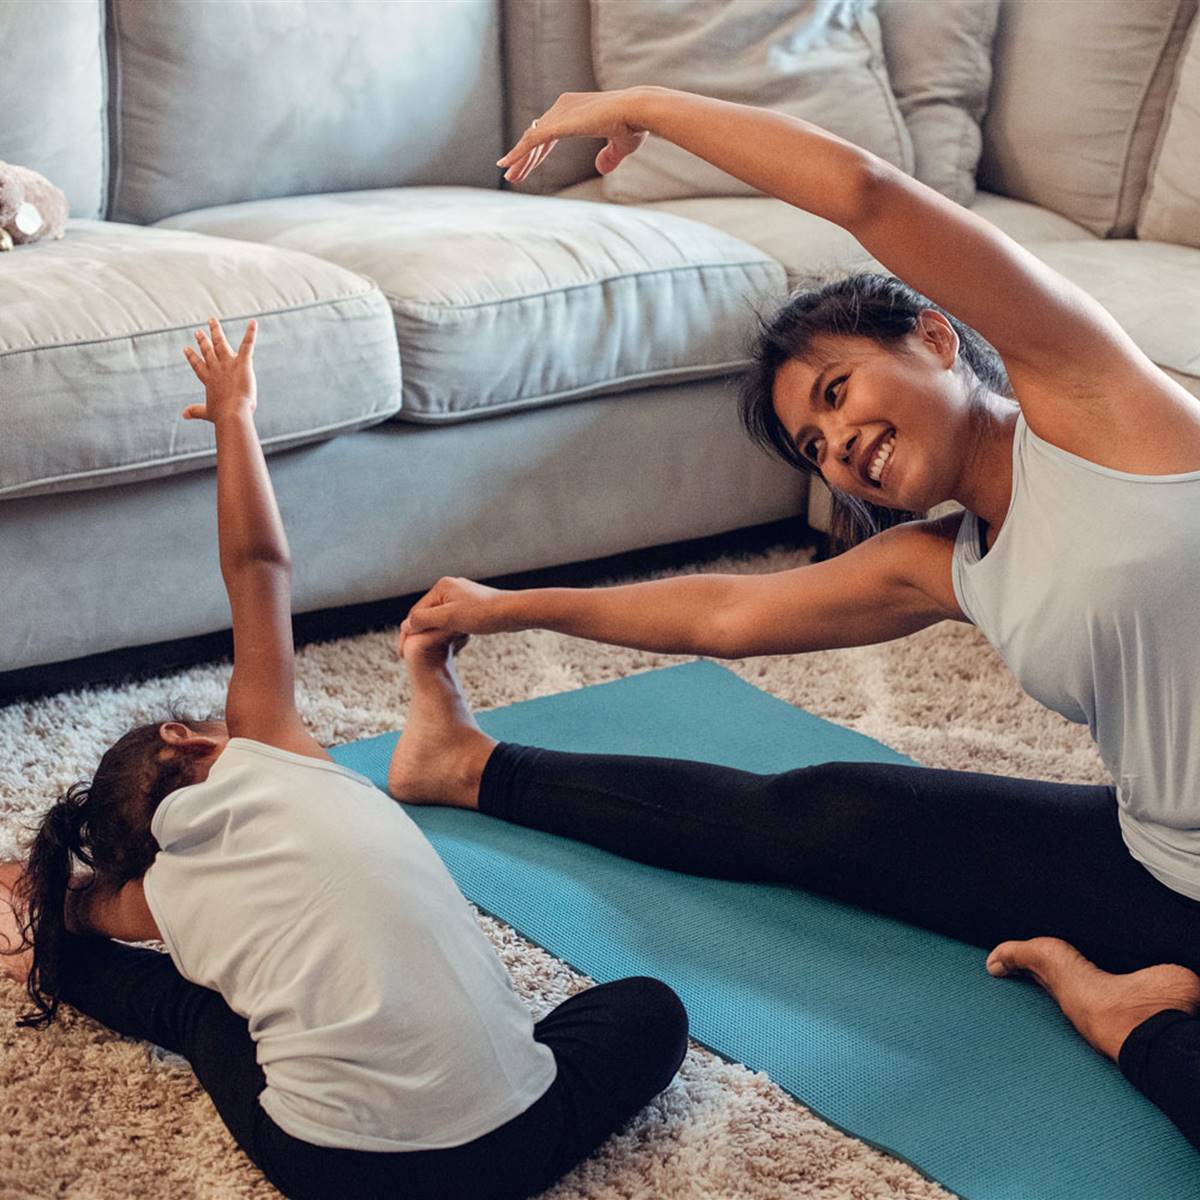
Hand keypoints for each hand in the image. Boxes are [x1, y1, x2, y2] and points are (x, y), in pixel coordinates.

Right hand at [181, 316, 258, 422]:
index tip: (186, 348)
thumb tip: (183, 415)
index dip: (192, 357)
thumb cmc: (222, 414)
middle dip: (202, 340)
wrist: (232, 412)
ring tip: (212, 320)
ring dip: (215, 330)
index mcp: (208, 379)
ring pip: (220, 342)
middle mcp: (216, 368)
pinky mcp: (242, 362)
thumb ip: (196, 411)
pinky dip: (251, 333)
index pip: (198, 365)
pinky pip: (247, 344)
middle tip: (198, 331)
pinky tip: (253, 322)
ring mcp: (228, 363)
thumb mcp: (207, 412)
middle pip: (207, 350)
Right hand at [398, 578, 518, 653]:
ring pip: (440, 617)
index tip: (403, 651)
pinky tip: (448, 643)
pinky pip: (452, 618)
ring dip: (433, 632)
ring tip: (426, 651)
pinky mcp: (471, 605)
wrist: (513, 612)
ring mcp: (461, 595)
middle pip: (427, 613)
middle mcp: (449, 587)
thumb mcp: (450, 618)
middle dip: (419, 632)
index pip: (417, 611)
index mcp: (442, 587)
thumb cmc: (483, 614)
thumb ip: (425, 619)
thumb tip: (407, 624)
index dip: (409, 631)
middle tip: (408, 653)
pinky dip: (446, 630)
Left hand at [498, 88, 649, 183]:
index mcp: (575, 110)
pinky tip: (506, 164)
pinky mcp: (557, 124)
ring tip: (510, 176)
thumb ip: (608, 156)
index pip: (549, 133)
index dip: (538, 152)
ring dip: (520, 160)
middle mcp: (563, 107)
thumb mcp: (620, 145)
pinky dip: (518, 153)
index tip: (529, 167)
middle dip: (525, 157)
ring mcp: (559, 114)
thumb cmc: (633, 124)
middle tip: (513, 175)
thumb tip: (600, 168)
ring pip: (532, 140)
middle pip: (537, 136)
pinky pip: (531, 141)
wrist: (636, 111)